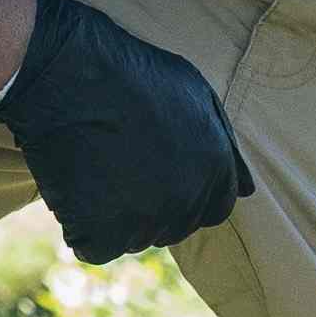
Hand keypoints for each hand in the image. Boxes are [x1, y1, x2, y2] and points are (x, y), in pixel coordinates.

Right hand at [0, 0, 248, 261]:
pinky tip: (74, 187)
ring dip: (111, 216)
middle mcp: (187, 198)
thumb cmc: (128, 73)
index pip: (214, 210)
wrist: (66, 69)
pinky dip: (80, 226)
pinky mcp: (101, 229)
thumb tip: (249, 191)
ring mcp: (145, 217)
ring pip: (132, 240)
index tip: (153, 175)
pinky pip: (94, 247)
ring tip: (95, 168)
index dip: (183, 195)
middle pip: (171, 229)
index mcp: (215, 168)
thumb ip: (224, 144)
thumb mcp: (195, 94)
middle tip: (116, 165)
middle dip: (147, 207)